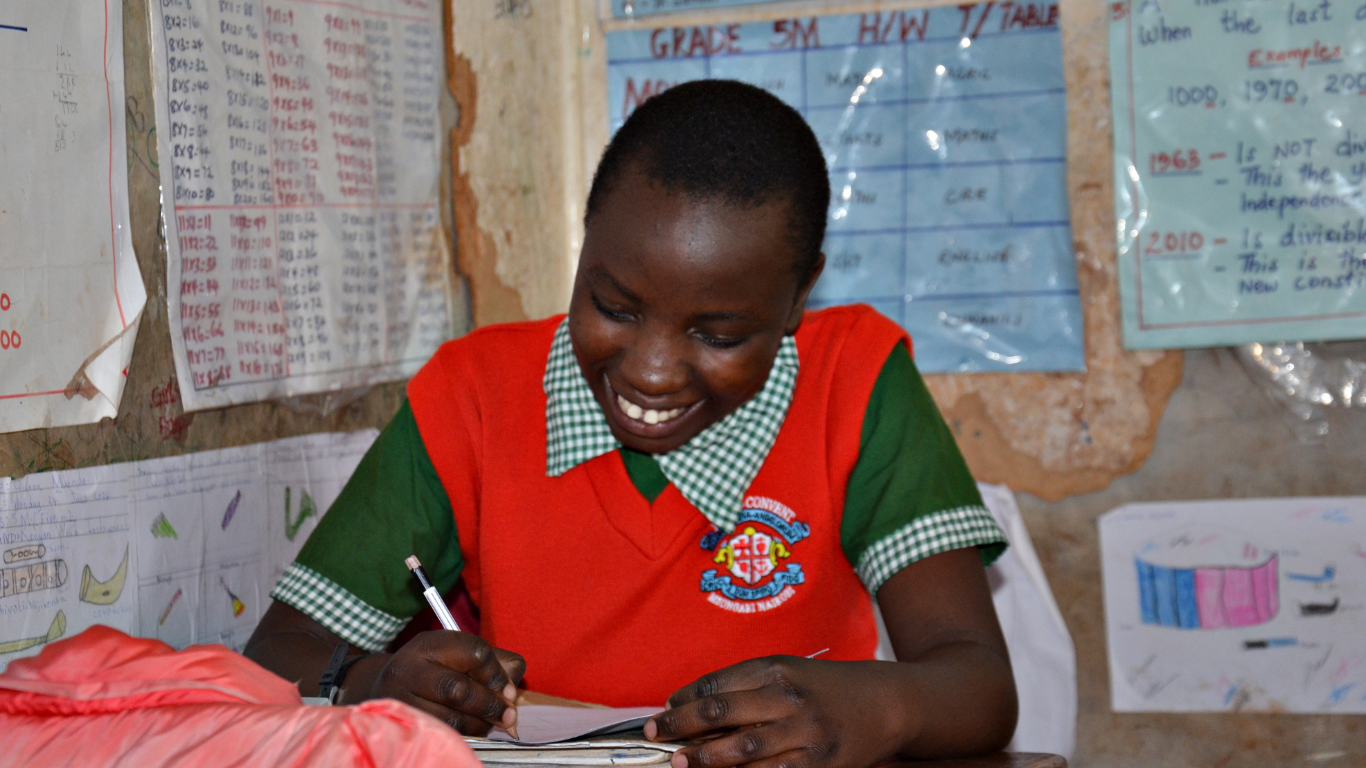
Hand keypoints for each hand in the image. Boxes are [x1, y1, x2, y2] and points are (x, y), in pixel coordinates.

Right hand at [364, 630, 526, 734]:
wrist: (382, 688)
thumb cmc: (433, 670)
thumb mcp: (459, 655)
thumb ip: (494, 664)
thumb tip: (512, 692)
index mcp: (430, 644)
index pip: (475, 653)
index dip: (497, 675)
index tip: (508, 691)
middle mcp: (409, 669)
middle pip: (459, 689)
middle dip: (490, 705)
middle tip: (508, 716)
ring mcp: (400, 700)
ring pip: (449, 719)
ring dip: (479, 725)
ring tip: (491, 724)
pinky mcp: (401, 725)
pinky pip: (440, 734)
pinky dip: (463, 735)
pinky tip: (472, 730)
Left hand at [644, 656, 911, 767]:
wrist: (886, 704)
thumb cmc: (827, 688)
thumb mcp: (787, 671)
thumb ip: (743, 686)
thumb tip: (690, 707)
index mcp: (777, 670)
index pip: (716, 684)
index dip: (684, 700)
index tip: (664, 712)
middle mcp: (789, 699)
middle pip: (722, 714)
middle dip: (682, 727)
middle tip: (656, 736)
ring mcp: (805, 735)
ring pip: (742, 752)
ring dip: (704, 760)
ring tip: (680, 763)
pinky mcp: (818, 766)